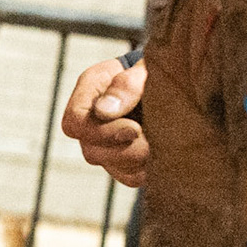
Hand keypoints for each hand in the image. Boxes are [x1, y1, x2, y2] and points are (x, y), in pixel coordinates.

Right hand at [61, 56, 147, 186]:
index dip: (101, 132)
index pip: (74, 123)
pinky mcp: (123, 158)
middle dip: (125, 150)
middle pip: (90, 151)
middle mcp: (91, 119)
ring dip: (138, 159)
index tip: (134, 129)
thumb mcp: (146, 70)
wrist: (171, 81)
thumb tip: (103, 111)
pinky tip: (160, 152)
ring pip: (110, 165)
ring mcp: (104, 141)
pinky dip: (147, 169)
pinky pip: (129, 176)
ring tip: (159, 142)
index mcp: (90, 91)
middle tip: (151, 138)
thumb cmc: (156, 70)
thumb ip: (126, 85)